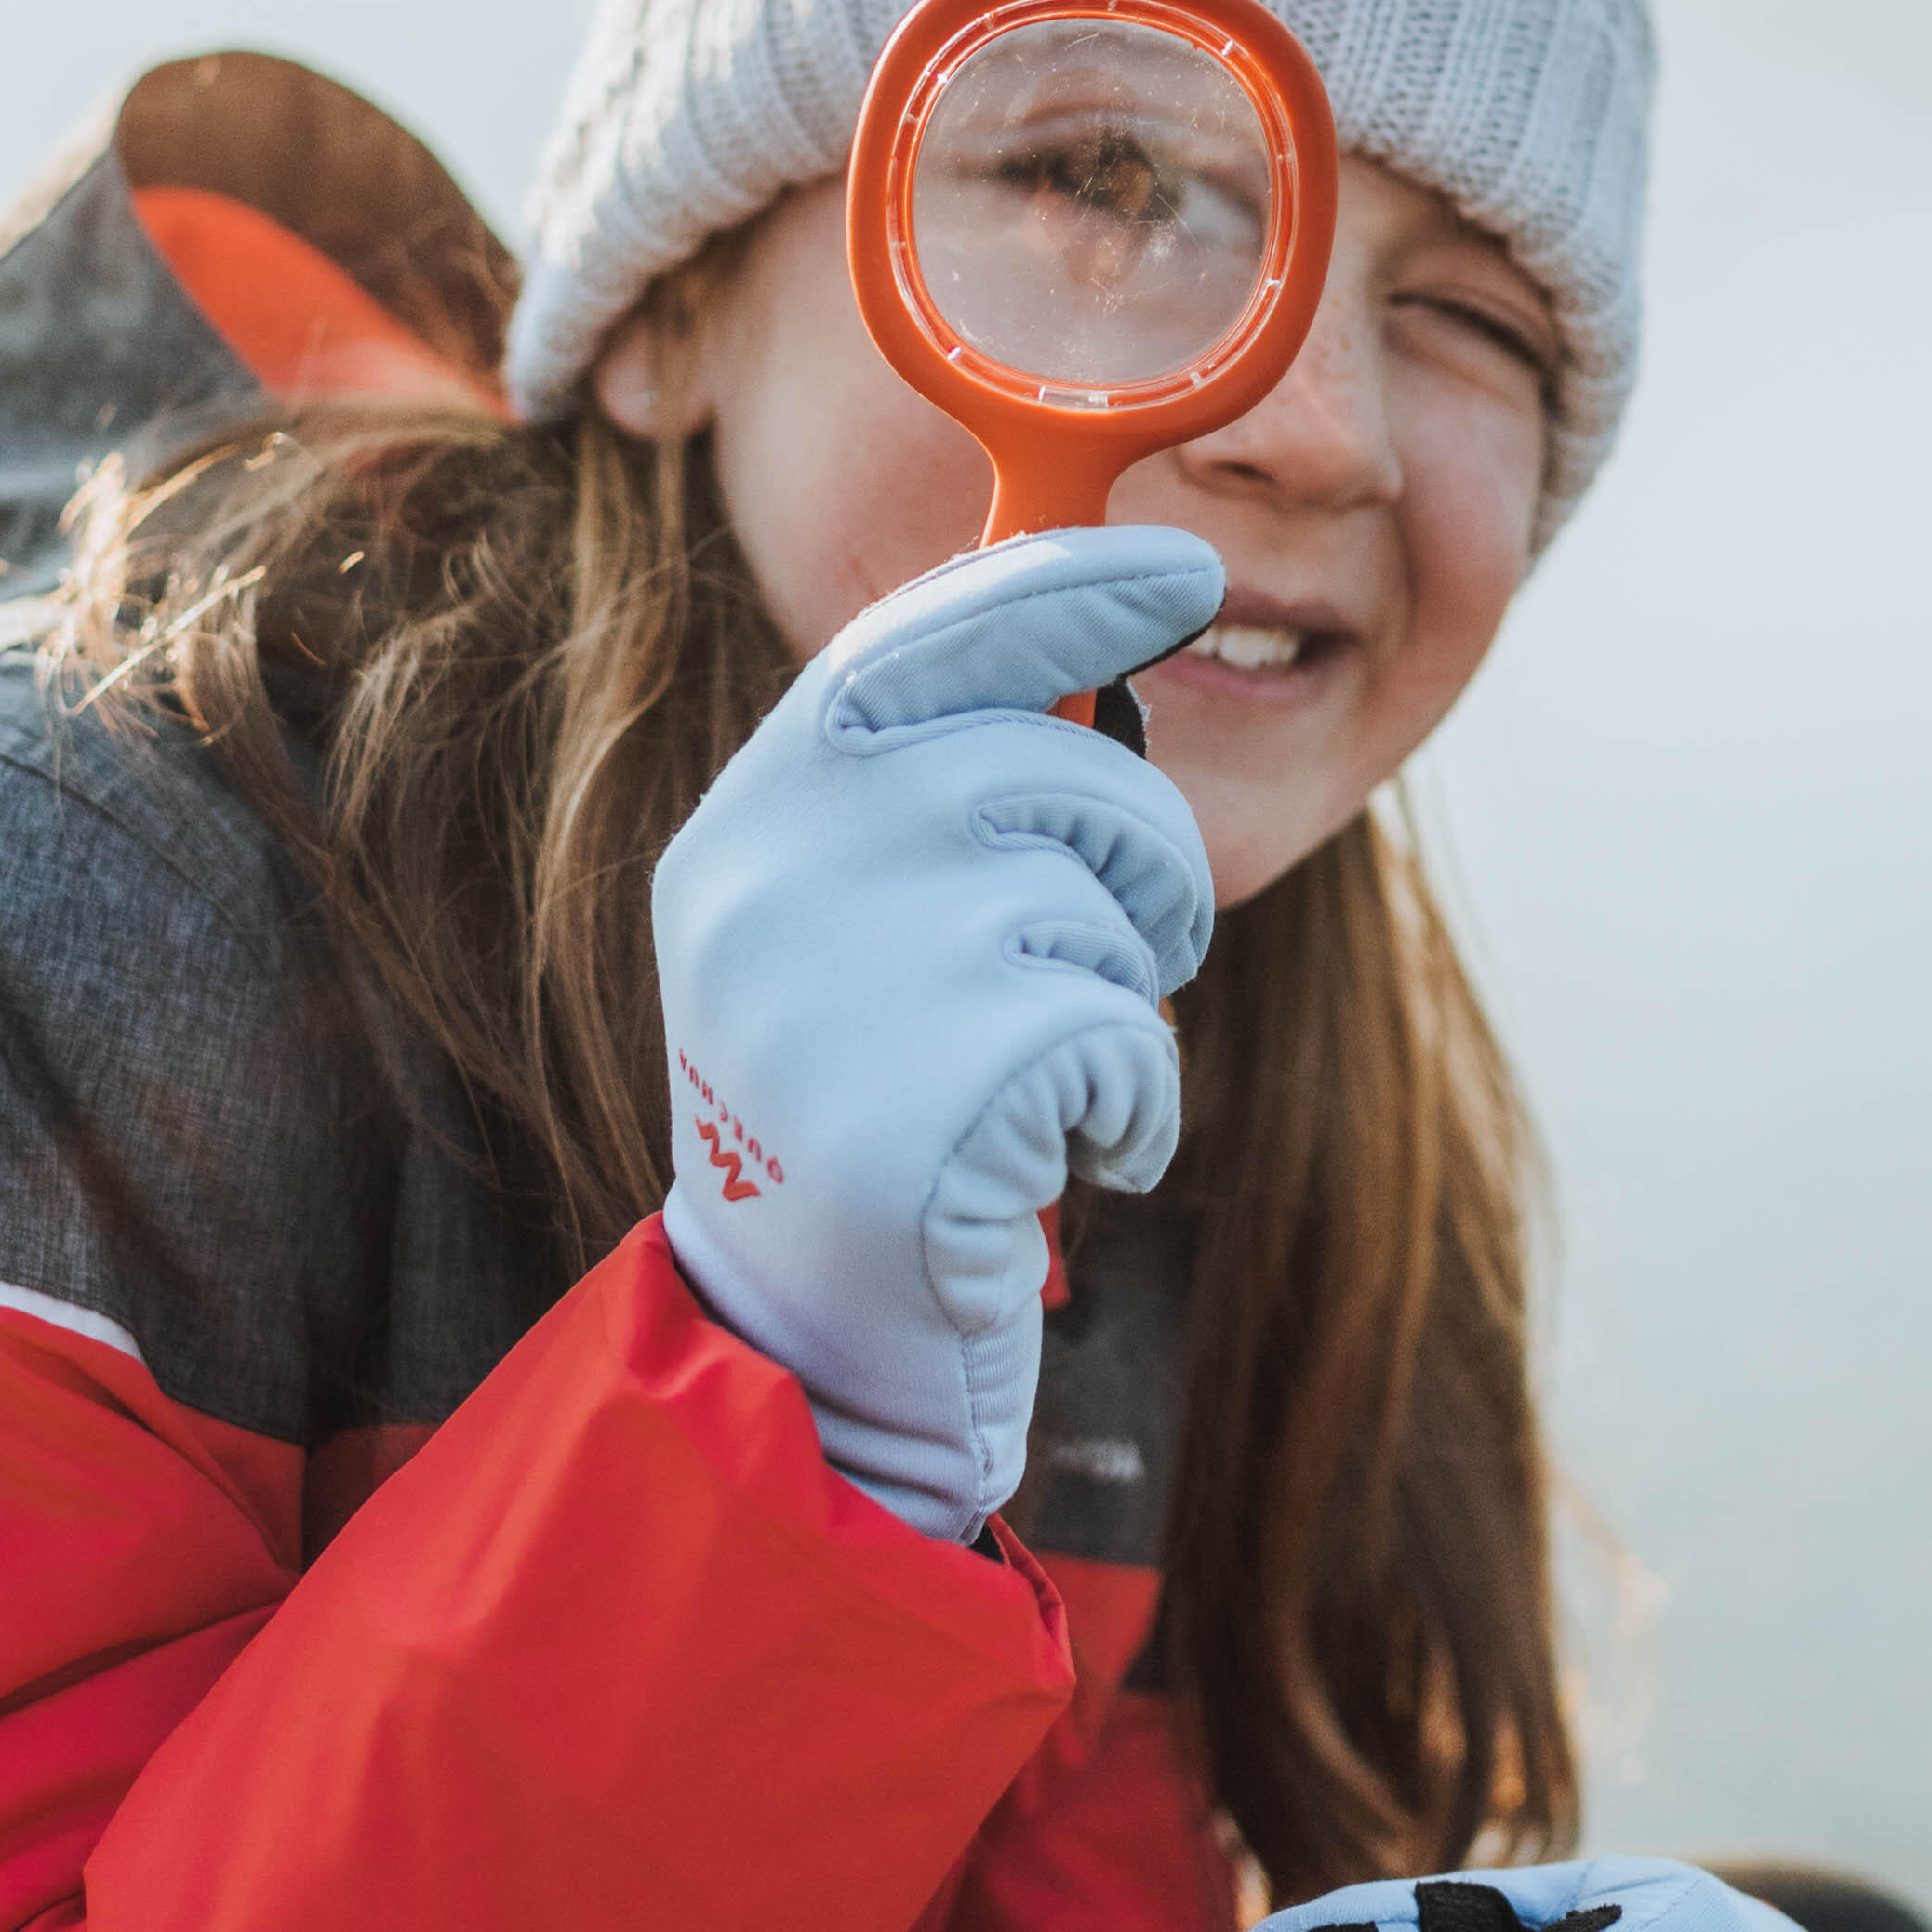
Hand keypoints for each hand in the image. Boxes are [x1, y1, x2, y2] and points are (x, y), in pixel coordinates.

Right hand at [652, 528, 1218, 1545]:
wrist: (810, 1356)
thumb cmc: (876, 1117)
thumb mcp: (859, 932)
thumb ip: (937, 792)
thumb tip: (1103, 618)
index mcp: (748, 828)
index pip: (914, 642)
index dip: (1061, 588)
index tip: (1183, 574)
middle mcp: (774, 883)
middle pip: (1054, 766)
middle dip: (1134, 859)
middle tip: (1111, 958)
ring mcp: (848, 989)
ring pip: (1107, 905)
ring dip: (1122, 1001)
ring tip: (1036, 1088)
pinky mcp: (940, 1103)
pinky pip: (1129, 1039)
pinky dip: (1130, 1110)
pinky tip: (1048, 1165)